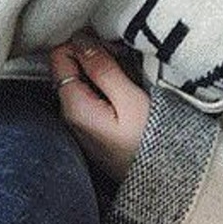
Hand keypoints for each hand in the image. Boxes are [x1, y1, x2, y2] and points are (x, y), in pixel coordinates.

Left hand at [51, 37, 150, 167]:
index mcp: (74, 107)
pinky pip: (91, 97)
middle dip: (93, 57)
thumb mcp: (129, 100)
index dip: (83, 45)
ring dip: (102, 72)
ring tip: (129, 76)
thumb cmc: (149, 143)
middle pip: (69, 68)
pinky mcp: (93, 129)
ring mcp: (81, 125)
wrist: (164, 182)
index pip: (58, 57)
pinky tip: (127, 92)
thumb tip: (81, 41)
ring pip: (81, 81)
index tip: (109, 50)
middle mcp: (70, 117)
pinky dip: (106, 88)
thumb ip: (102, 68)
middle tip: (123, 61)